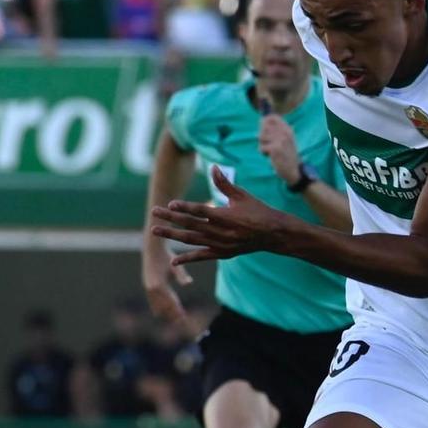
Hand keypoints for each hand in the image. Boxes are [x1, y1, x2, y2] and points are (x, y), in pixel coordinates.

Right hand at [142, 242, 192, 324]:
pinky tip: (165, 313)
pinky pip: (153, 302)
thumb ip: (181, 276)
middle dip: (173, 316)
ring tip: (176, 320)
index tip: (184, 319)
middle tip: (182, 323)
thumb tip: (188, 283)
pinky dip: (159, 308)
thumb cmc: (167, 256)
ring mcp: (148, 289)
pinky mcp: (147, 287)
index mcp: (159, 285)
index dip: (177, 312)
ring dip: (166, 313)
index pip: (170, 303)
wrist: (152, 249)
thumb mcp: (175, 266)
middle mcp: (152, 289)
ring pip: (157, 307)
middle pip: (163, 308)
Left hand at [150, 167, 288, 264]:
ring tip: (155, 231)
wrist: (273, 234)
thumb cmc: (258, 211)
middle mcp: (220, 232)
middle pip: (190, 224)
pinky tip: (174, 260)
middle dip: (170, 218)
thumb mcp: (242, 195)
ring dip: (172, 235)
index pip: (199, 211)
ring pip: (191, 240)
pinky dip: (187, 259)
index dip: (184, 208)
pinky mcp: (223, 253)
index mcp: (225, 216)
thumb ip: (224, 183)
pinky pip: (202, 257)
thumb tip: (213, 167)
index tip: (169, 204)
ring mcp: (220, 244)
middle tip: (154, 212)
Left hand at [258, 113, 300, 180]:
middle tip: (269, 143)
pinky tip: (270, 156)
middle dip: (262, 136)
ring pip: (261, 137)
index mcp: (287, 129)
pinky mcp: (275, 148)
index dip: (265, 121)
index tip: (264, 128)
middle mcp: (285, 132)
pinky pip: (261, 147)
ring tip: (270, 150)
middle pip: (263, 127)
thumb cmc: (286, 155)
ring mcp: (280, 140)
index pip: (272, 117)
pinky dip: (263, 152)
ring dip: (262, 145)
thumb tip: (261, 120)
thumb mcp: (285, 139)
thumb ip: (275, 130)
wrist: (293, 170)